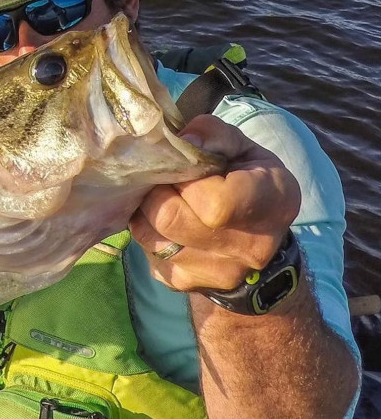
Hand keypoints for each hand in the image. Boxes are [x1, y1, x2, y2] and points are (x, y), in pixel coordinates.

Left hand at [129, 114, 301, 292]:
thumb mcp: (241, 147)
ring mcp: (216, 273)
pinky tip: (162, 219)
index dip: (187, 178)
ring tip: (162, 196)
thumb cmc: (247, 181)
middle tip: (163, 178)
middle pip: (171, 218)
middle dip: (157, 191)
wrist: (256, 242)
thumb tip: (181, 142)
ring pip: (150, 236)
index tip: (186, 164)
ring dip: (146, 210)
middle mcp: (249, 248)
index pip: (216, 204)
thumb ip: (213, 134)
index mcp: (272, 203)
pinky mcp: (183, 283)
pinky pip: (146, 252)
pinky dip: (146, 230)